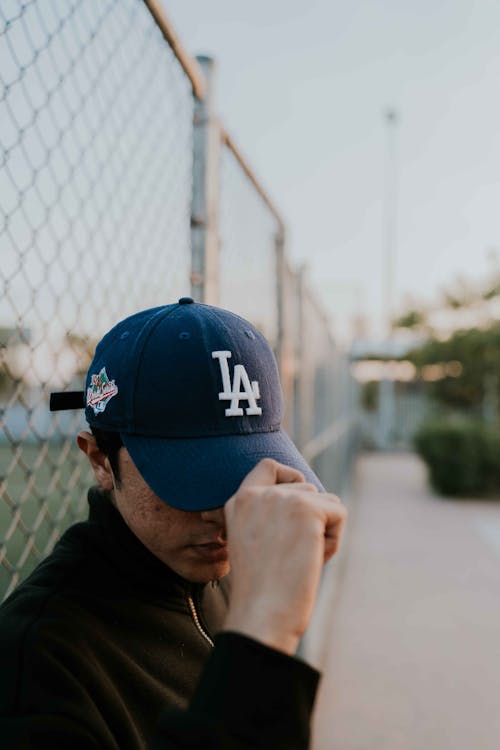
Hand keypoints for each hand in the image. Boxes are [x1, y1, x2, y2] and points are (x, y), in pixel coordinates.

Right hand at [223, 459, 346, 654]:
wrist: (262, 616)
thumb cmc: (262, 591)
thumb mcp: (255, 542)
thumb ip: (270, 516)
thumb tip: (309, 496)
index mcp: (238, 502)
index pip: (268, 466)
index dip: (289, 476)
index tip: (299, 500)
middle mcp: (257, 494)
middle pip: (306, 487)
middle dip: (312, 518)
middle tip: (294, 555)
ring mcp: (281, 498)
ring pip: (325, 500)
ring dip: (323, 530)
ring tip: (301, 560)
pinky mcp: (306, 508)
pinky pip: (339, 512)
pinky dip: (334, 539)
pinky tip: (314, 561)